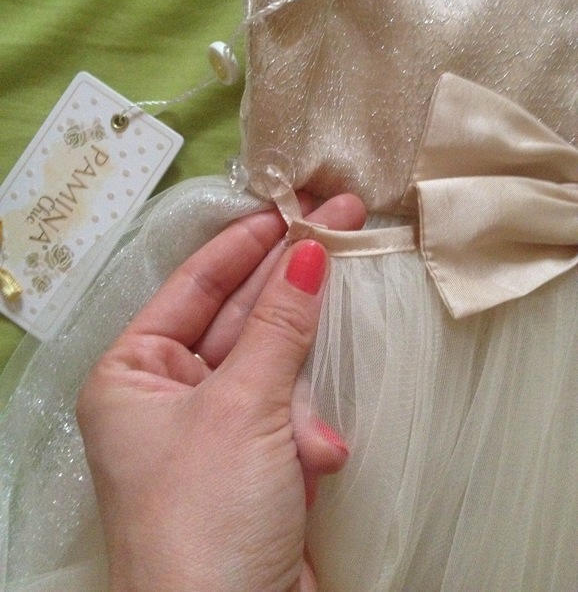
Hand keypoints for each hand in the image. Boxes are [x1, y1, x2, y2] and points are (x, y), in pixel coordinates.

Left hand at [77, 194, 365, 591]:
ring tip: (325, 380)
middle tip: (341, 222)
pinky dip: (308, 435)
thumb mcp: (242, 407)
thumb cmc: (205, 513)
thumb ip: (279, 326)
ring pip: (272, 368)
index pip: (193, 286)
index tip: (289, 206)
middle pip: (238, 319)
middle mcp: (167, 397)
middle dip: (288, 282)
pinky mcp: (255, 465)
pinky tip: (319, 458)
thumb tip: (311, 250)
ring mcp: (213, 432)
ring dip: (301, 380)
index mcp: (133, 374)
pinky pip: (289, 417)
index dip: (243, 243)